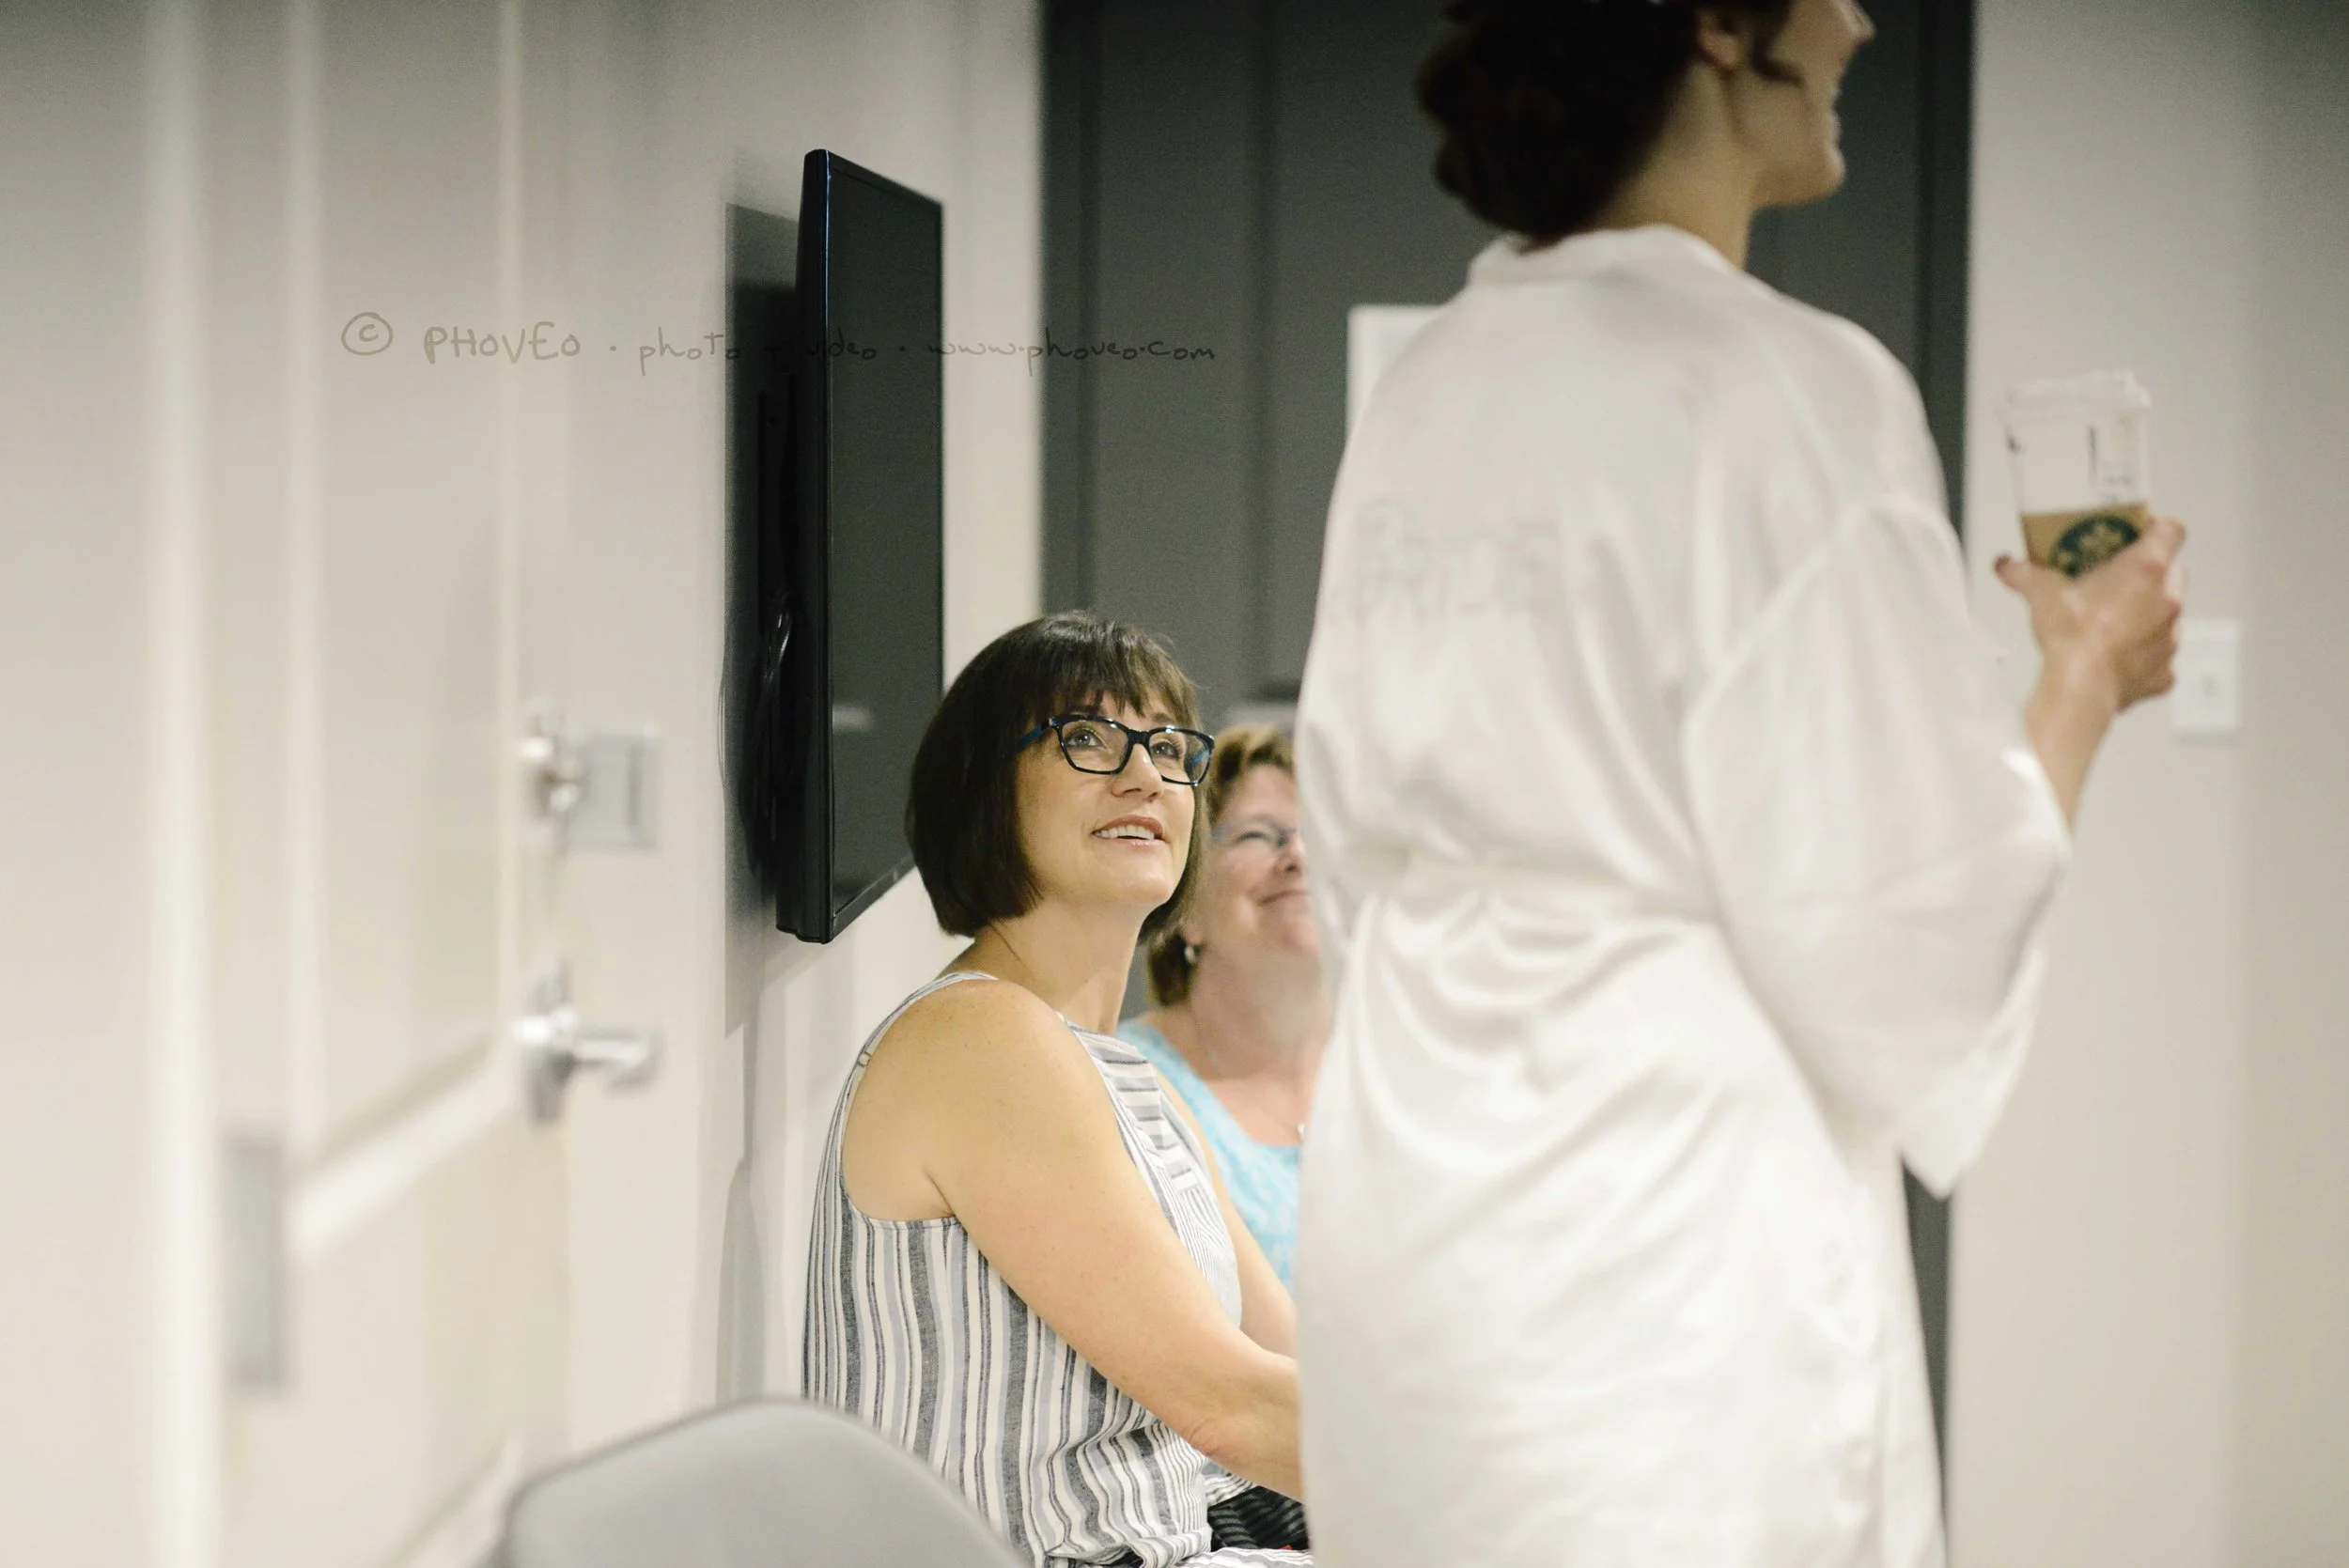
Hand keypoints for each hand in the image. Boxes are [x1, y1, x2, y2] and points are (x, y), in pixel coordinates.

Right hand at [1995, 513, 2186, 714]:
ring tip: (2114, 620)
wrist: (2080, 690)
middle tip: (2117, 578)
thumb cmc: (2072, 637)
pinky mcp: (2164, 671)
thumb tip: (2007, 566)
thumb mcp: (2040, 593)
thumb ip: (2024, 572)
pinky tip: (2117, 655)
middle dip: (2150, 573)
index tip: (2137, 532)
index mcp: (2146, 569)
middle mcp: (2167, 600)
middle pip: (2173, 572)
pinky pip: (2159, 655)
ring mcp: (2170, 637)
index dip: (2156, 527)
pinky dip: (2143, 653)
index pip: (2171, 530)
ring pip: (2168, 614)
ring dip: (2147, 613)